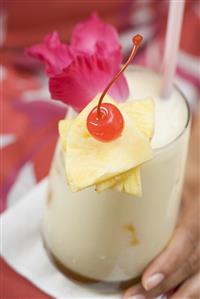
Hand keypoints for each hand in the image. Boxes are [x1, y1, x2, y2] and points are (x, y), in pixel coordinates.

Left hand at [123, 112, 199, 298]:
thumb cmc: (188, 152)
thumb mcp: (174, 154)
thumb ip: (150, 161)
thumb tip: (109, 164)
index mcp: (194, 197)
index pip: (190, 236)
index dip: (171, 262)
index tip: (146, 282)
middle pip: (193, 261)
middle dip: (165, 285)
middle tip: (133, 297)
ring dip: (175, 290)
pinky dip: (184, 282)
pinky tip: (167, 291)